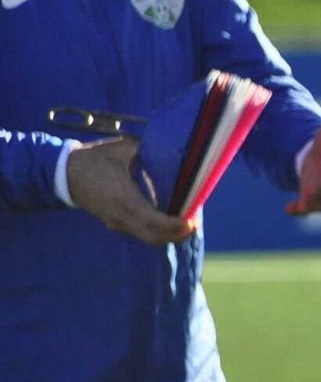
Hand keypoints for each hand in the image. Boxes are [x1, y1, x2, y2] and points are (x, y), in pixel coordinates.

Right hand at [66, 136, 196, 245]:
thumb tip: (174, 144)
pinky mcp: (115, 222)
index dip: (174, 225)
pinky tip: (171, 221)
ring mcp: (117, 222)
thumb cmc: (95, 159)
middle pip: (154, 237)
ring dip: (169, 234)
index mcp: (124, 199)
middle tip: (195, 222)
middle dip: (177, 234)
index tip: (192, 221)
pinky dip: (158, 231)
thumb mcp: (124, 148)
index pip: (154, 221)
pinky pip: (141, 232)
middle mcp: (120, 216)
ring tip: (188, 222)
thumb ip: (149, 148)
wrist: (64, 173)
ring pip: (148, 237)